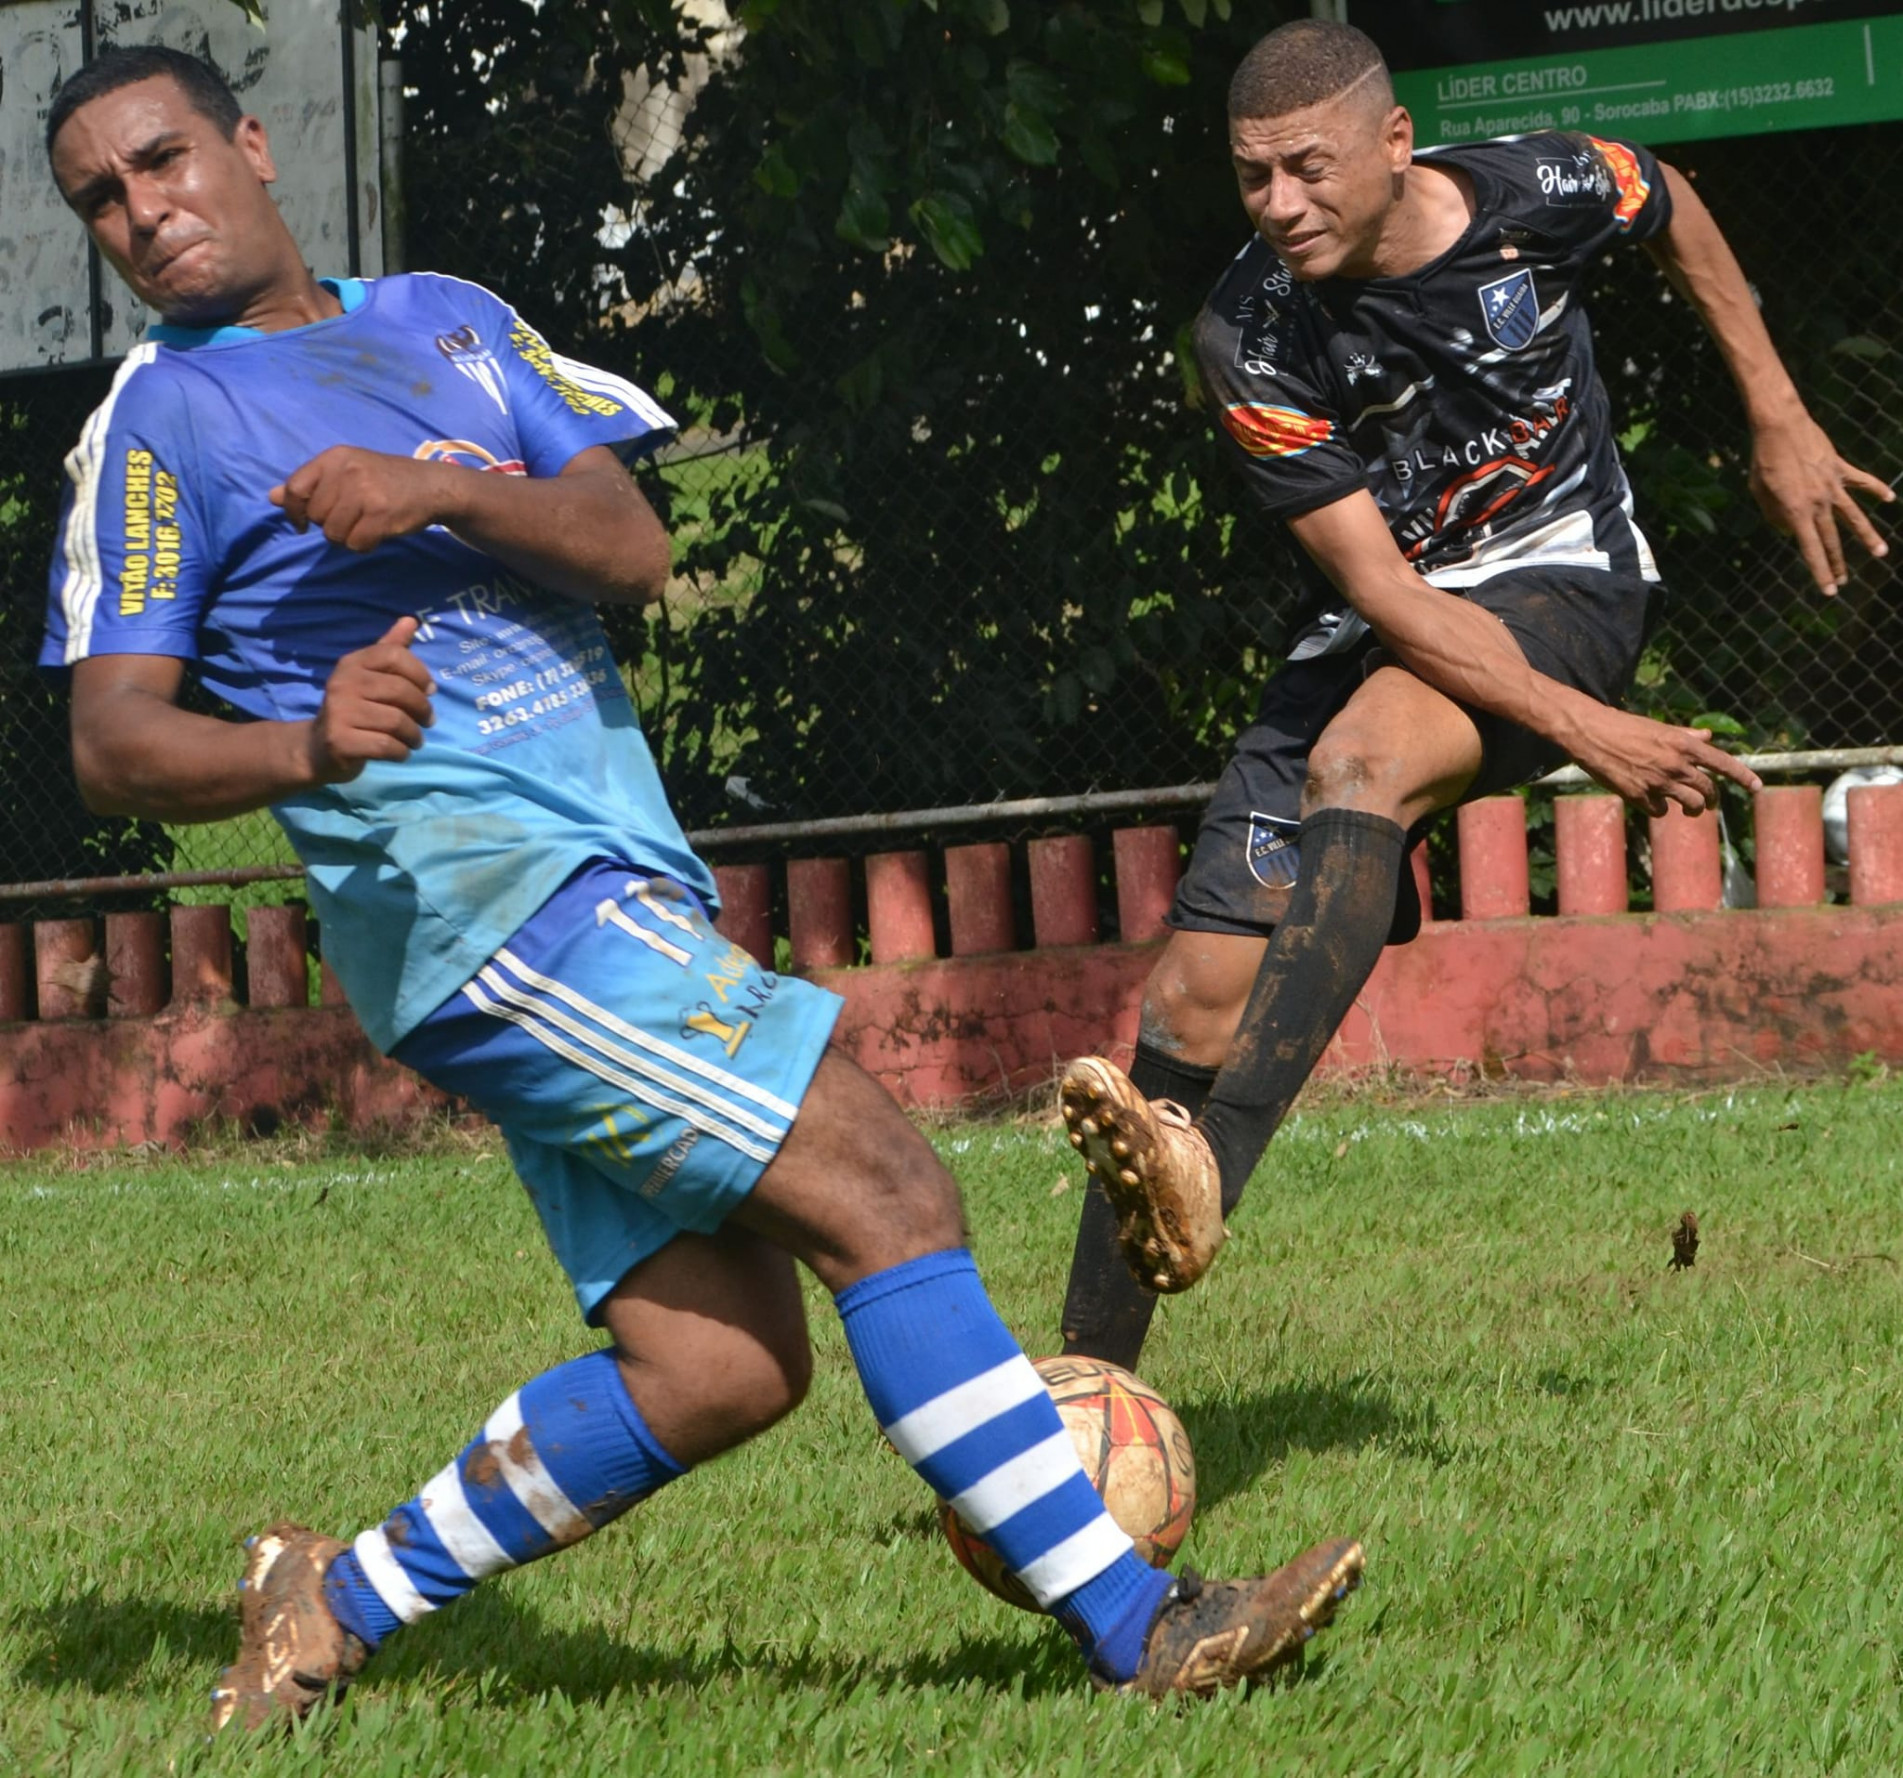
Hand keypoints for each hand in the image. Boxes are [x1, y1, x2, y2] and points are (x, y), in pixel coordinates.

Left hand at [271, 447, 453, 551]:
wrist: (431, 485)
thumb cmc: (384, 479)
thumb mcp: (345, 472)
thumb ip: (310, 484)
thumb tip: (272, 497)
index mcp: (334, 457)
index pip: (295, 488)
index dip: (293, 511)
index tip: (302, 524)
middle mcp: (347, 471)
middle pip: (316, 515)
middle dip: (329, 524)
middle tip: (351, 518)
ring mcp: (365, 492)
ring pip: (333, 533)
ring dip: (346, 537)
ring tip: (364, 526)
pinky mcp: (381, 514)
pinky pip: (355, 544)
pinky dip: (364, 546)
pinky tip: (376, 534)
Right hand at [305, 616, 434, 782]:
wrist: (317, 748)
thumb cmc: (354, 708)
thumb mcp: (369, 676)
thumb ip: (390, 649)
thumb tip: (411, 620)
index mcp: (351, 663)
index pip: (396, 655)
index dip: (421, 674)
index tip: (429, 691)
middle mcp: (342, 683)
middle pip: (401, 691)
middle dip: (423, 710)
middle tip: (427, 721)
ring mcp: (338, 713)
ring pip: (397, 721)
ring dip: (414, 735)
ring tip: (414, 739)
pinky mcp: (340, 742)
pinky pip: (386, 746)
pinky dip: (401, 752)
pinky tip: (400, 752)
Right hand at [1567, 704, 1760, 816]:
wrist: (1591, 733)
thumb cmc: (1624, 726)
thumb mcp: (1659, 728)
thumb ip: (1686, 736)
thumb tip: (1707, 737)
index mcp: (1683, 744)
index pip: (1723, 763)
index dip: (1744, 777)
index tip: (1758, 787)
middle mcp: (1676, 764)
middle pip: (1708, 790)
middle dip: (1712, 799)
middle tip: (1708, 803)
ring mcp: (1658, 781)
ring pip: (1690, 805)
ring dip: (1692, 810)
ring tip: (1688, 809)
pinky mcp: (1638, 795)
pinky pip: (1660, 811)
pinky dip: (1660, 809)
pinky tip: (1653, 802)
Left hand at [1748, 416, 1893, 594]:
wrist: (1780, 427)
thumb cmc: (1764, 461)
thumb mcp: (1760, 493)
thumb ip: (1774, 515)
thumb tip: (1789, 530)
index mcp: (1796, 512)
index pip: (1810, 549)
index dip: (1820, 572)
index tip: (1830, 591)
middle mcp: (1818, 503)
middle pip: (1831, 539)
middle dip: (1837, 563)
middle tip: (1844, 583)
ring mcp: (1832, 485)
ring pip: (1854, 516)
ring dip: (1868, 536)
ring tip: (1881, 553)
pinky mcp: (1839, 468)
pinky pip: (1862, 481)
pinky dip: (1876, 488)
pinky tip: (1889, 498)